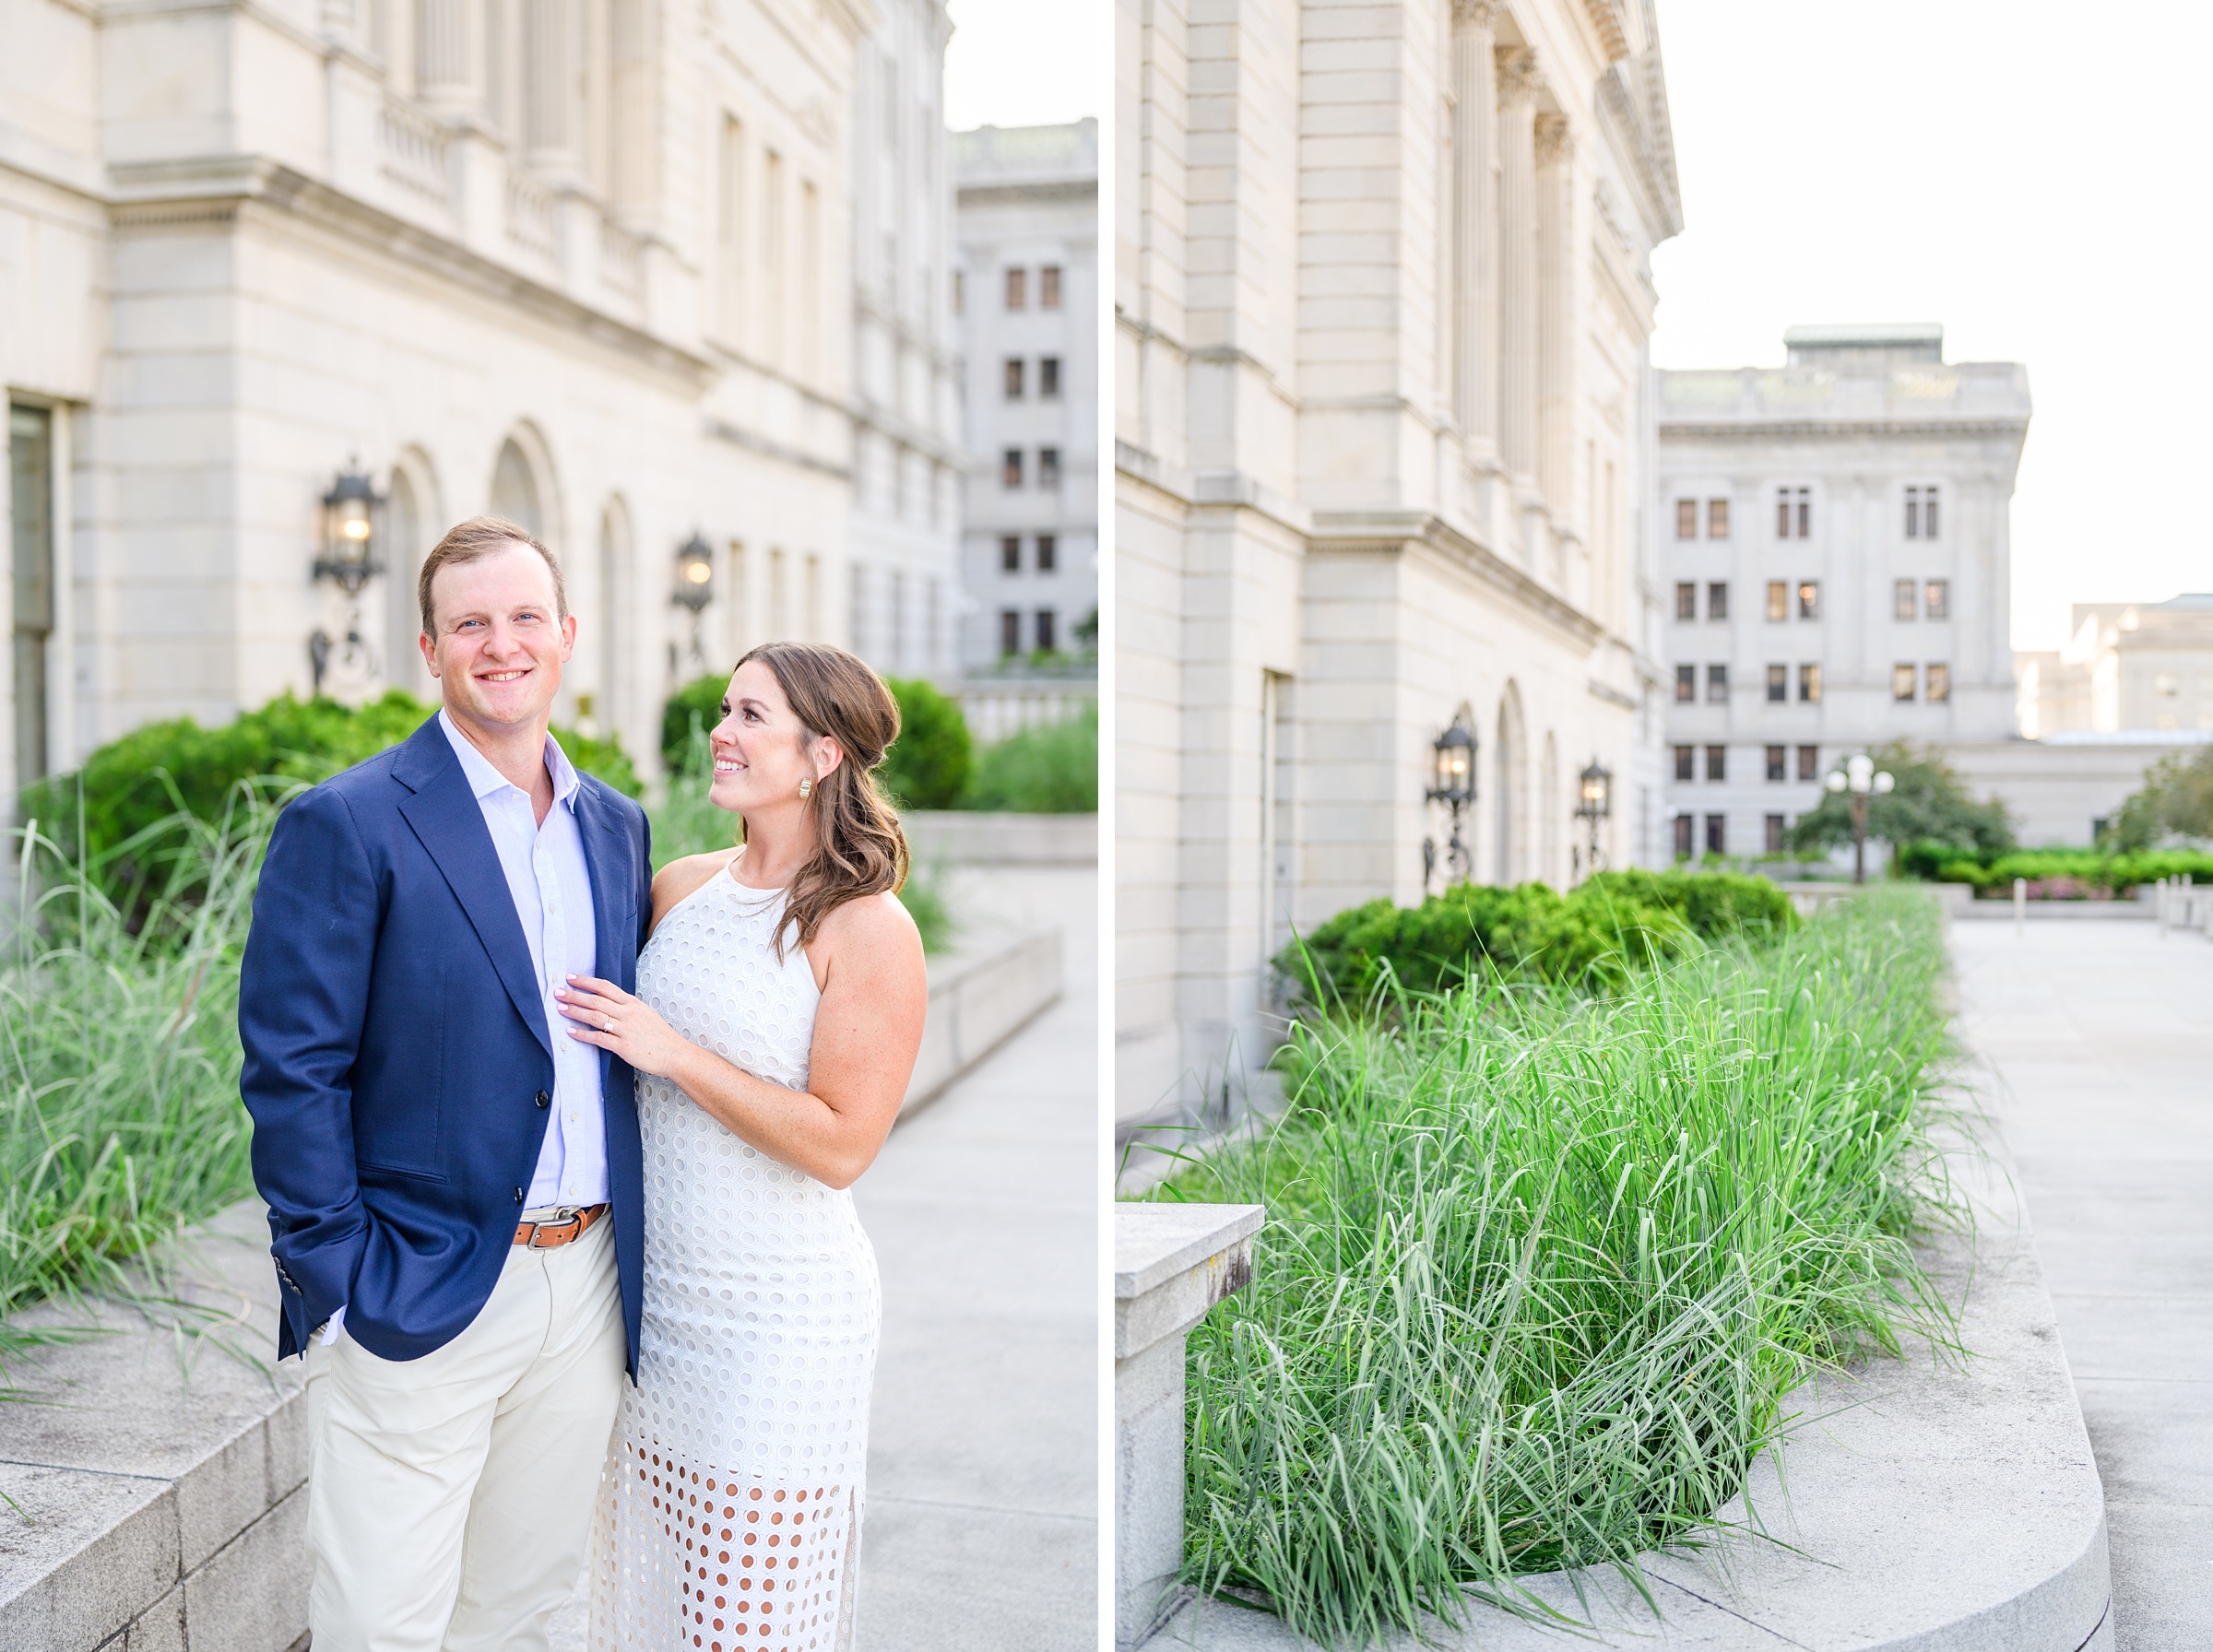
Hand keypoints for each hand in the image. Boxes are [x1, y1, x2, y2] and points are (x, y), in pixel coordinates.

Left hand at [556, 976, 690, 1077]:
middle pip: (596, 999)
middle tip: (558, 992)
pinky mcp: (624, 1046)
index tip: (571, 978)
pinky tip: (571, 1032)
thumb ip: (628, 1008)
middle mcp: (628, 1013)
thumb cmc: (660, 1036)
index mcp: (633, 1003)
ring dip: (576, 1012)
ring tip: (561, 1009)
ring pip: (595, 1016)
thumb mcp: (646, 1014)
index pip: (605, 987)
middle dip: (575, 995)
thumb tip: (610, 1004)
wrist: (675, 1054)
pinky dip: (583, 1034)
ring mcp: (626, 1029)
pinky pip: (599, 1038)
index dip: (586, 981)